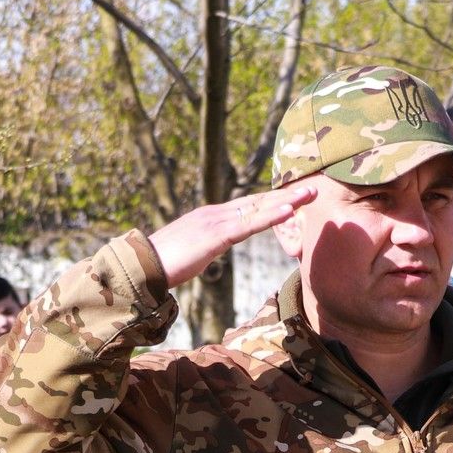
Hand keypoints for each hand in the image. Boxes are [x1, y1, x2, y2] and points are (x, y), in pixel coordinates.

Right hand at [147, 184, 316, 289]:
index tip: (294, 196)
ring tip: (311, 192)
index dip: (272, 200)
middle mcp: (215, 213)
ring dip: (287, 200)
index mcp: (210, 218)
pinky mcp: (215, 234)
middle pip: (257, 201)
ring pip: (258, 208)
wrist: (140, 267)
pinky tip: (290, 210)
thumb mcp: (191, 254)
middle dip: (286, 194)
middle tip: (313, 186)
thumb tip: (209, 252)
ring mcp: (215, 221)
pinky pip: (249, 224)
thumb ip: (204, 248)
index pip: (247, 206)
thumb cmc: (161, 266)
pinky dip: (271, 216)